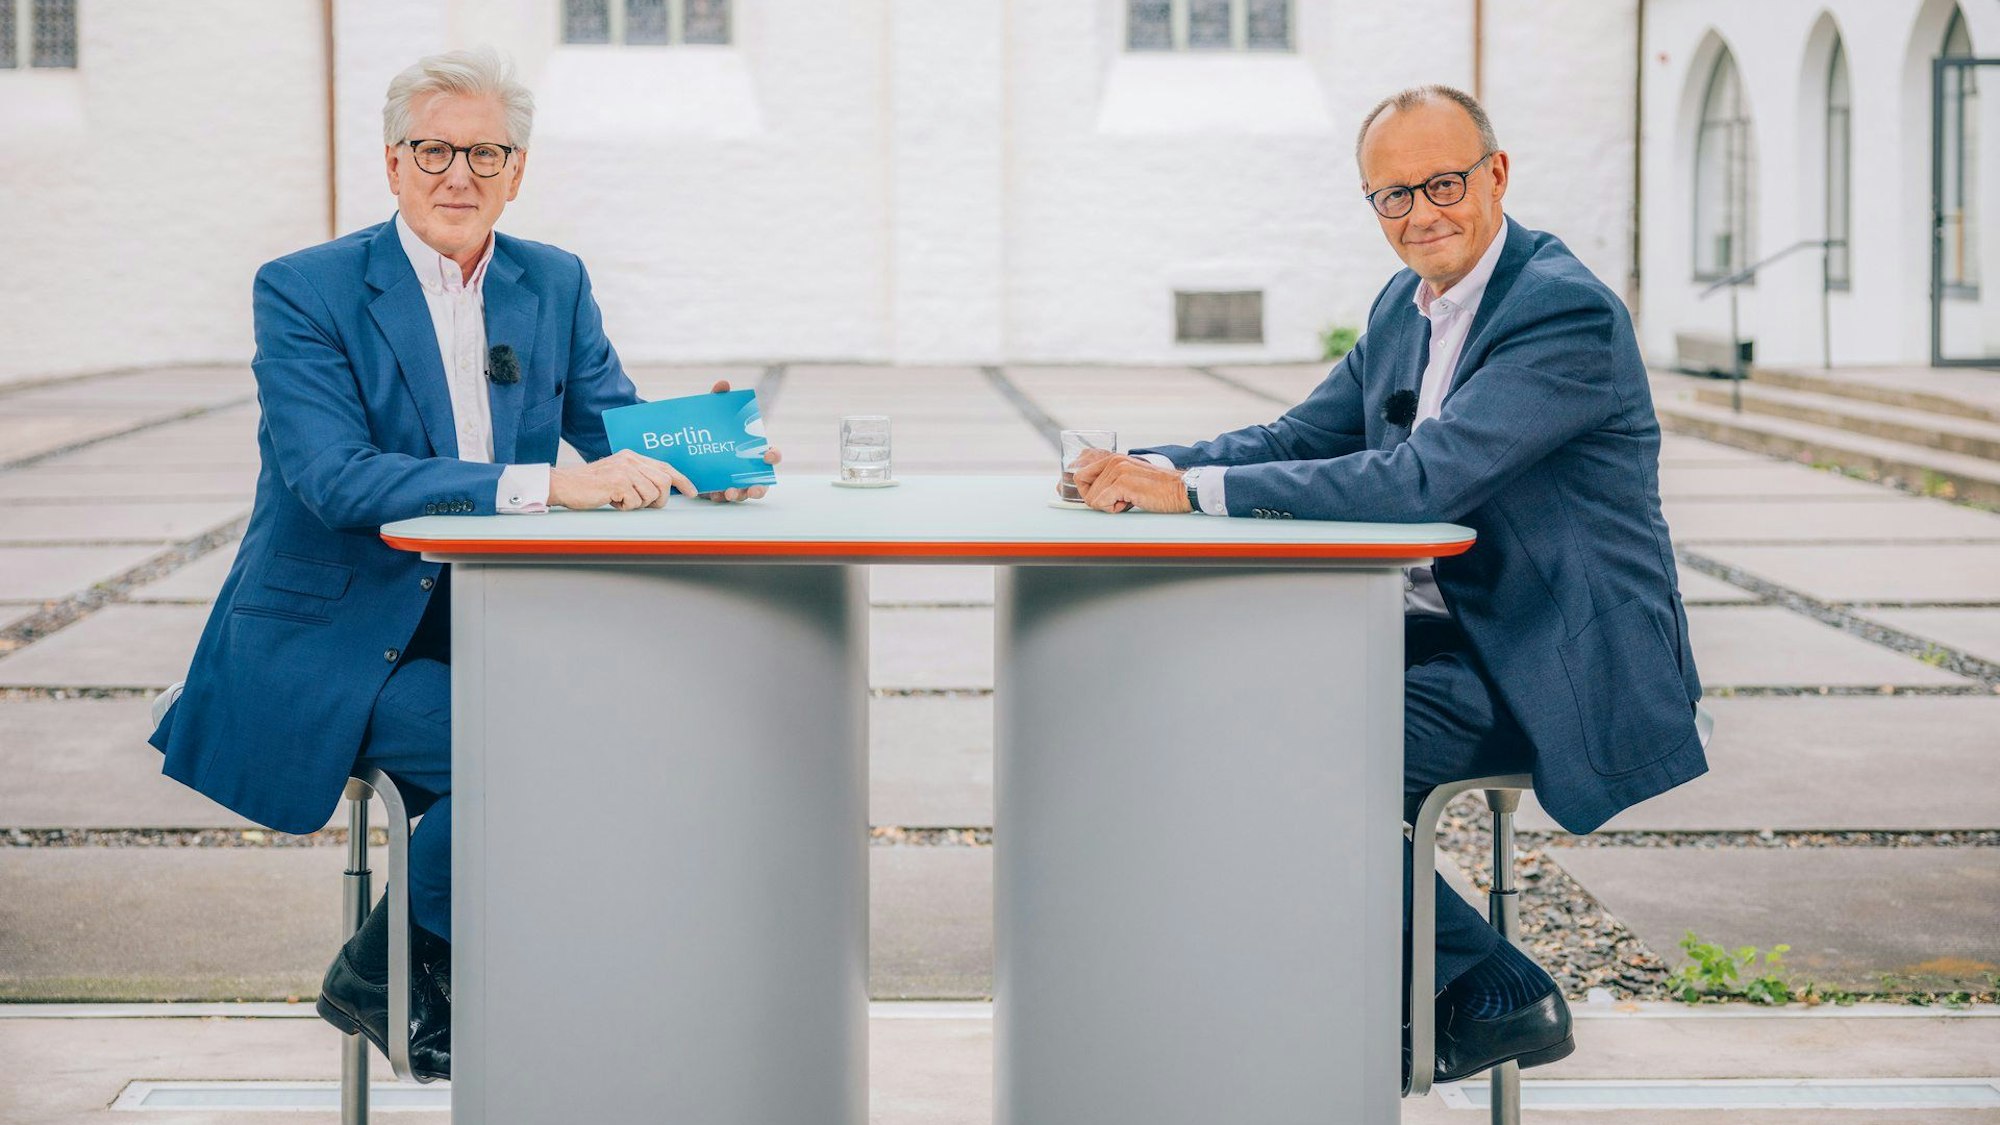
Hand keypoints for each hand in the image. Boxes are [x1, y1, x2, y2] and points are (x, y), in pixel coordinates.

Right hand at [550, 449, 693, 510]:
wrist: (565, 485)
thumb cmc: (590, 485)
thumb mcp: (618, 476)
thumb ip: (638, 478)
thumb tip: (662, 491)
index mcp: (632, 457)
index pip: (665, 466)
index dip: (681, 480)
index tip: (692, 491)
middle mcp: (630, 460)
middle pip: (663, 482)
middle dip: (659, 499)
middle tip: (645, 505)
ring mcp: (624, 470)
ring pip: (651, 494)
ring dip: (638, 504)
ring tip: (621, 500)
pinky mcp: (617, 482)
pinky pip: (635, 502)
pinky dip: (625, 507)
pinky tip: (612, 501)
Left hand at [698, 379, 782, 502]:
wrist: (686, 447)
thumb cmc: (710, 431)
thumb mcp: (712, 414)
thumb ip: (718, 399)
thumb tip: (723, 384)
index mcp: (753, 450)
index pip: (771, 455)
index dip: (773, 456)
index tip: (767, 456)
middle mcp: (748, 469)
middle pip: (762, 481)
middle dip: (759, 487)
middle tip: (753, 488)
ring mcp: (735, 481)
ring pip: (743, 493)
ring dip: (739, 494)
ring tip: (729, 493)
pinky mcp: (719, 490)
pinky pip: (722, 497)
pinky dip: (719, 496)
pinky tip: (713, 493)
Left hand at [1072, 450, 1191, 514]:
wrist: (1181, 490)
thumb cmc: (1158, 490)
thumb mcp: (1130, 478)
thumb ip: (1110, 481)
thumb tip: (1090, 496)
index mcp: (1113, 459)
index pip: (1080, 476)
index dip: (1087, 492)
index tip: (1103, 498)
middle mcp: (1113, 461)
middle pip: (1085, 491)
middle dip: (1102, 501)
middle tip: (1122, 499)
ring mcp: (1117, 471)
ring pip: (1092, 499)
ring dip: (1110, 506)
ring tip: (1130, 499)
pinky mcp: (1122, 483)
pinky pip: (1101, 504)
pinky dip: (1114, 509)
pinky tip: (1130, 502)